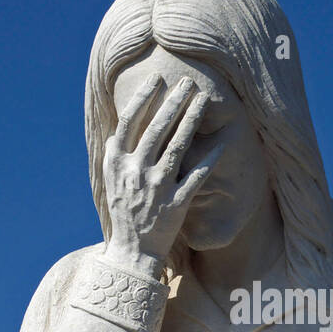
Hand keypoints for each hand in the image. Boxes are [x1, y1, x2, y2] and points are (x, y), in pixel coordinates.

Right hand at [103, 75, 225, 274]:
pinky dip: (208, 159)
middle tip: (188, 81)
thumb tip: (121, 126)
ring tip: (203, 99)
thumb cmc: (123, 210)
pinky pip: (195, 176)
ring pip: (177, 146)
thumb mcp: (111, 180)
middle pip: (156, 128)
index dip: (143, 98)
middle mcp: (135, 172)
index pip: (130, 122)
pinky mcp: (175, 203)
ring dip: (192, 120)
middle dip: (173, 101)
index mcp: (116, 163)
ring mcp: (156, 187)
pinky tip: (221, 142)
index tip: (157, 79)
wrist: (131, 252)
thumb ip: (116, 153)